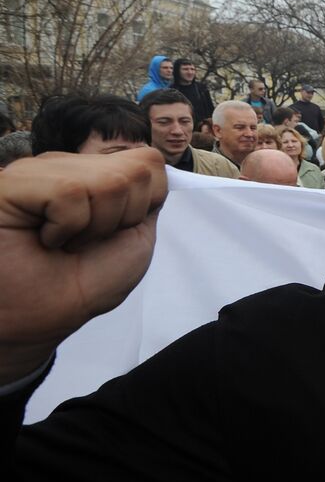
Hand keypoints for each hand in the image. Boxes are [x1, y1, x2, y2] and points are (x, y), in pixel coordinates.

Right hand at [0, 149, 165, 382]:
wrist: (37, 320)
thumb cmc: (80, 283)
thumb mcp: (134, 236)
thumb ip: (146, 195)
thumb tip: (153, 162)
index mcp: (93, 173)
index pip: (150, 161)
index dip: (146, 204)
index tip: (116, 233)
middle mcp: (66, 165)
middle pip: (136, 170)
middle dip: (124, 218)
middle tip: (87, 242)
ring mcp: (38, 170)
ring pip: (109, 181)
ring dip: (95, 226)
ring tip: (64, 242)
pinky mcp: (12, 183)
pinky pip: (70, 192)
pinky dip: (67, 226)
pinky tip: (45, 239)